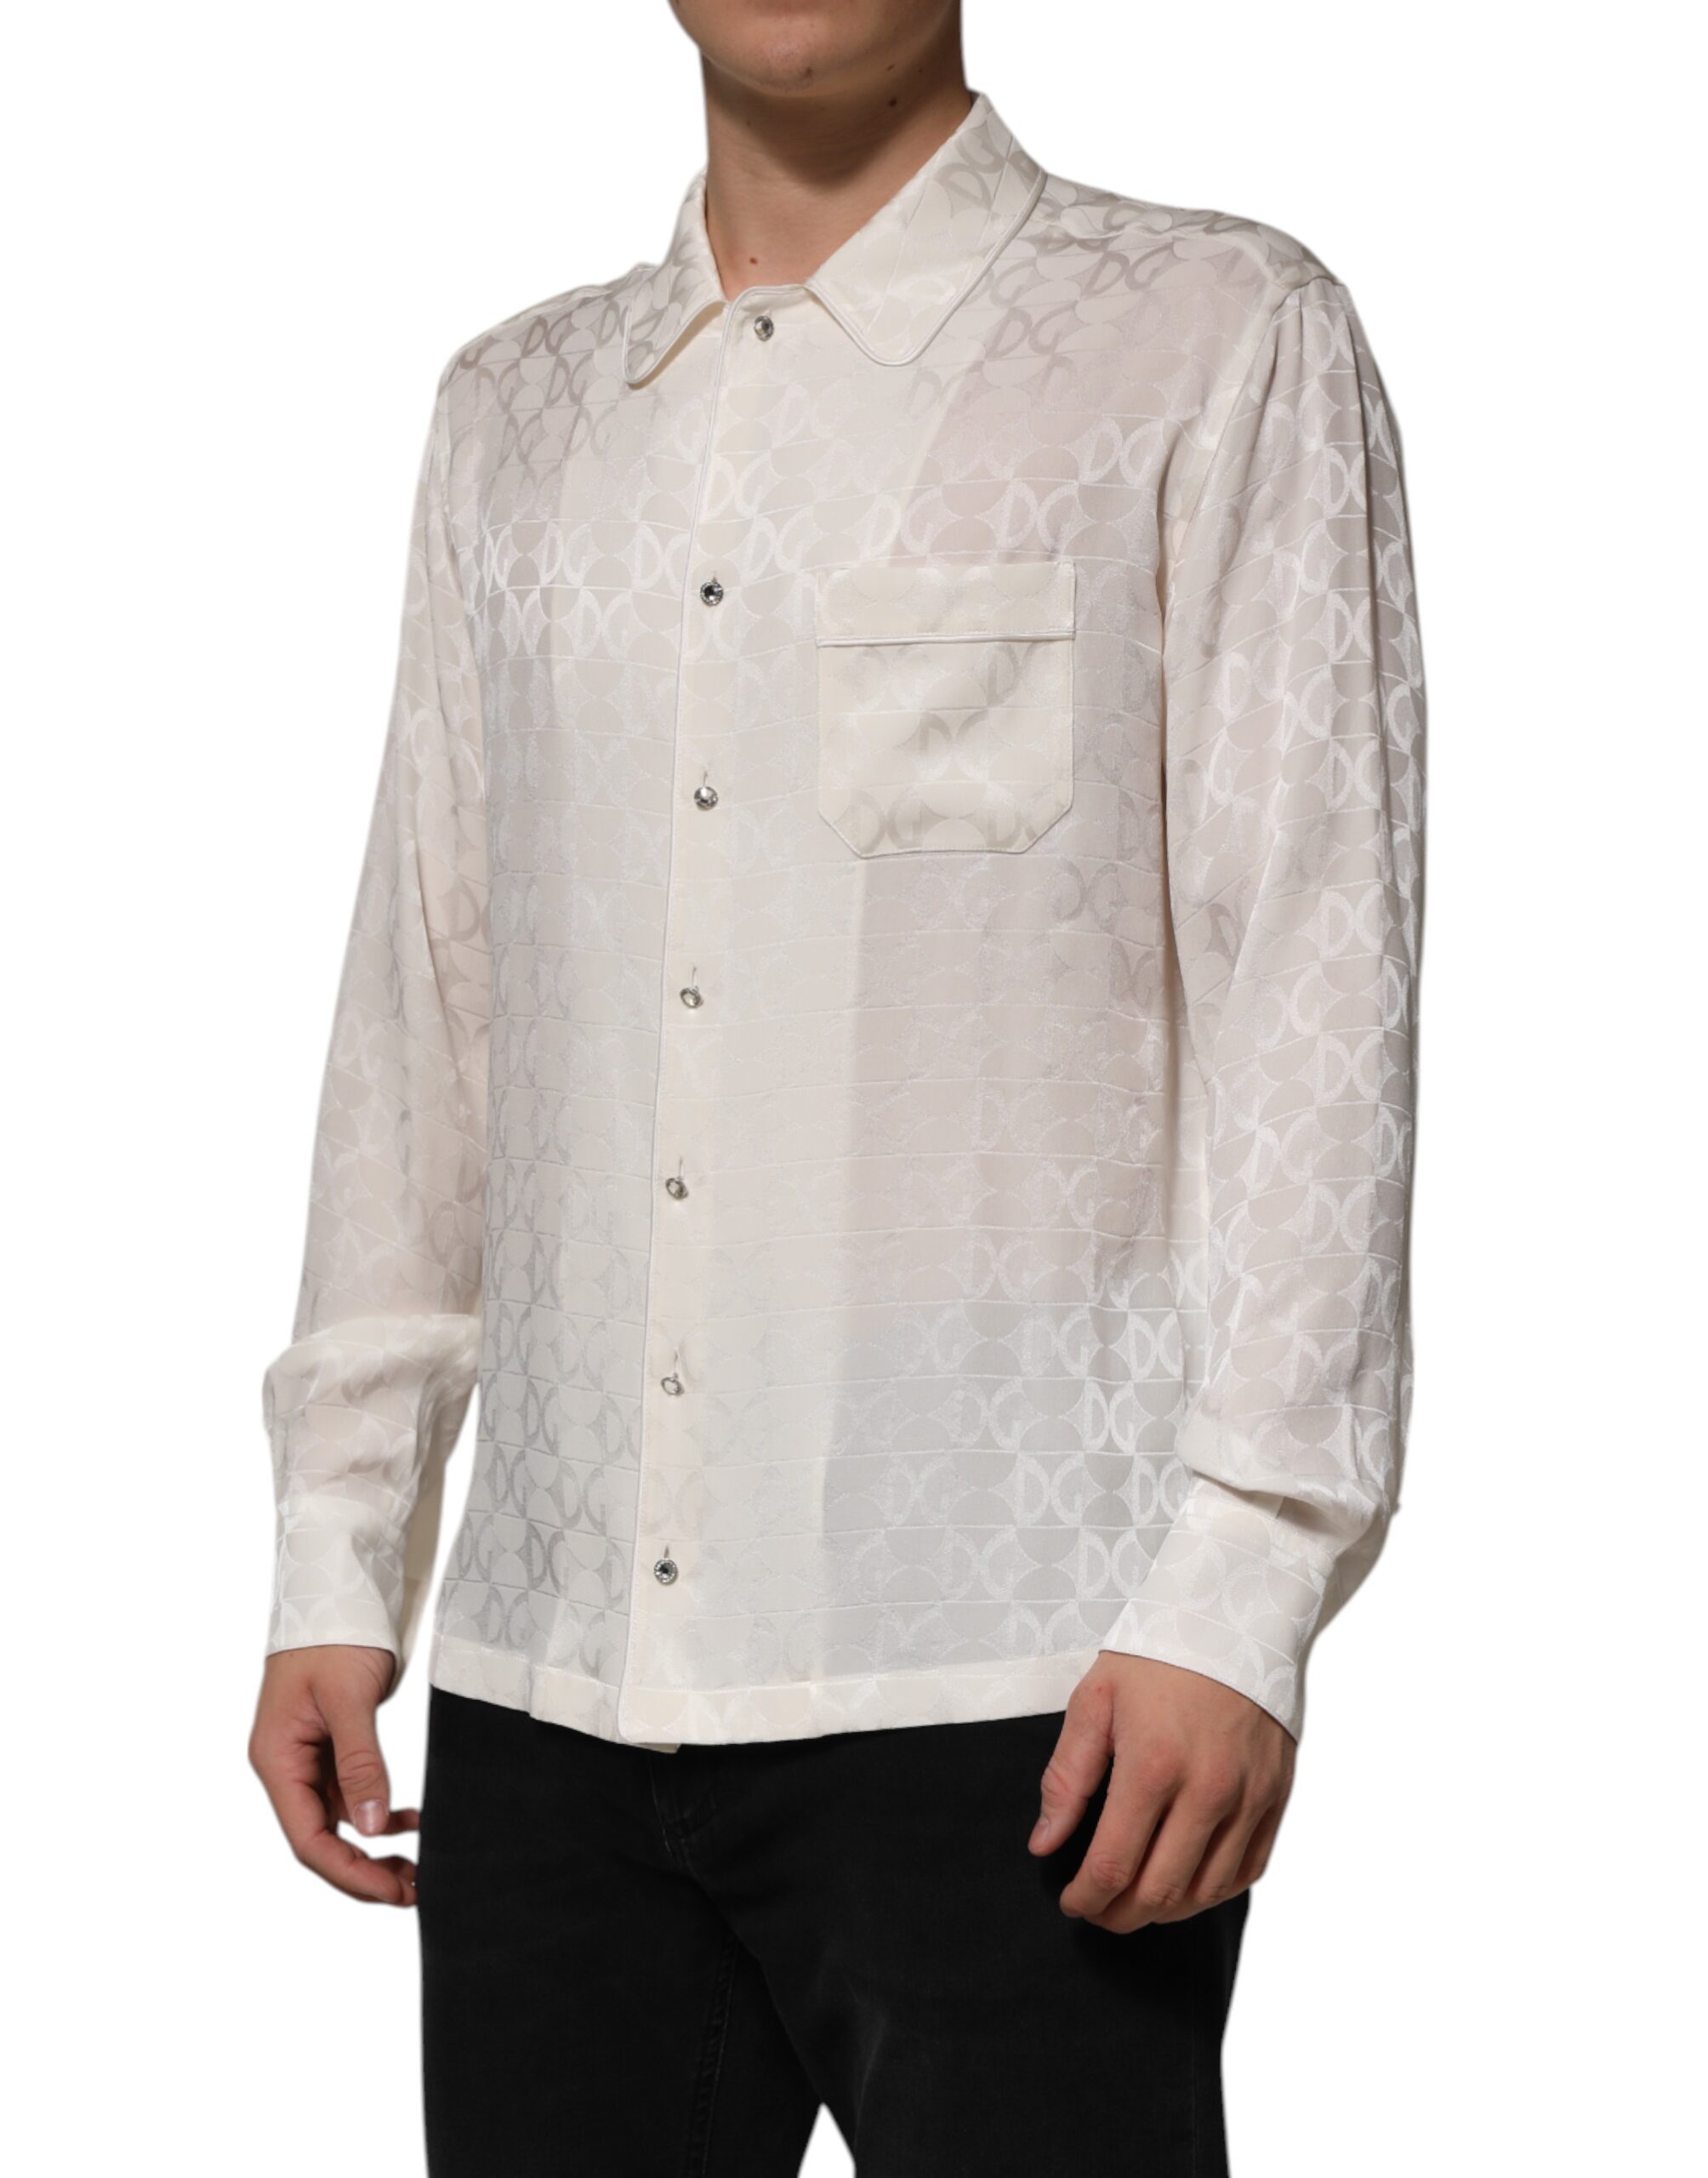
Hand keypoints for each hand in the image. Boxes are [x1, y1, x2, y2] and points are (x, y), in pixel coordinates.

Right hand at [249, 1645, 417, 1905]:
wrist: (337, 1587)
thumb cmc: (335, 1633)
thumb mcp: (349, 1698)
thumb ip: (360, 1762)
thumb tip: (370, 1826)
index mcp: (276, 1758)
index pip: (307, 1838)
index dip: (349, 1871)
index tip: (393, 1892)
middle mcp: (287, 1764)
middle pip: (321, 1839)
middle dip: (365, 1870)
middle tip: (417, 1889)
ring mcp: (308, 1757)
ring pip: (339, 1821)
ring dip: (375, 1846)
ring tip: (420, 1868)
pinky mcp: (330, 1745)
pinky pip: (351, 1794)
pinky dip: (380, 1812)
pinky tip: (412, 1821)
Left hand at [1029, 1653, 1293, 1932]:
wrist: (1234, 1618)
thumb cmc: (1155, 1656)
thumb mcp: (1094, 1701)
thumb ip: (1067, 1777)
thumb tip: (1044, 1844)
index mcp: (1154, 1767)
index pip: (1114, 1866)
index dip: (1086, 1898)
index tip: (1071, 1902)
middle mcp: (1208, 1791)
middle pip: (1161, 1892)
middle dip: (1120, 1915)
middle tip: (1097, 1910)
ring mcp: (1249, 1798)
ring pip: (1207, 1892)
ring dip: (1166, 1911)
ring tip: (1136, 1901)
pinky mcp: (1277, 1795)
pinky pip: (1248, 1869)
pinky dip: (1214, 1890)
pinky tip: (1187, 1883)